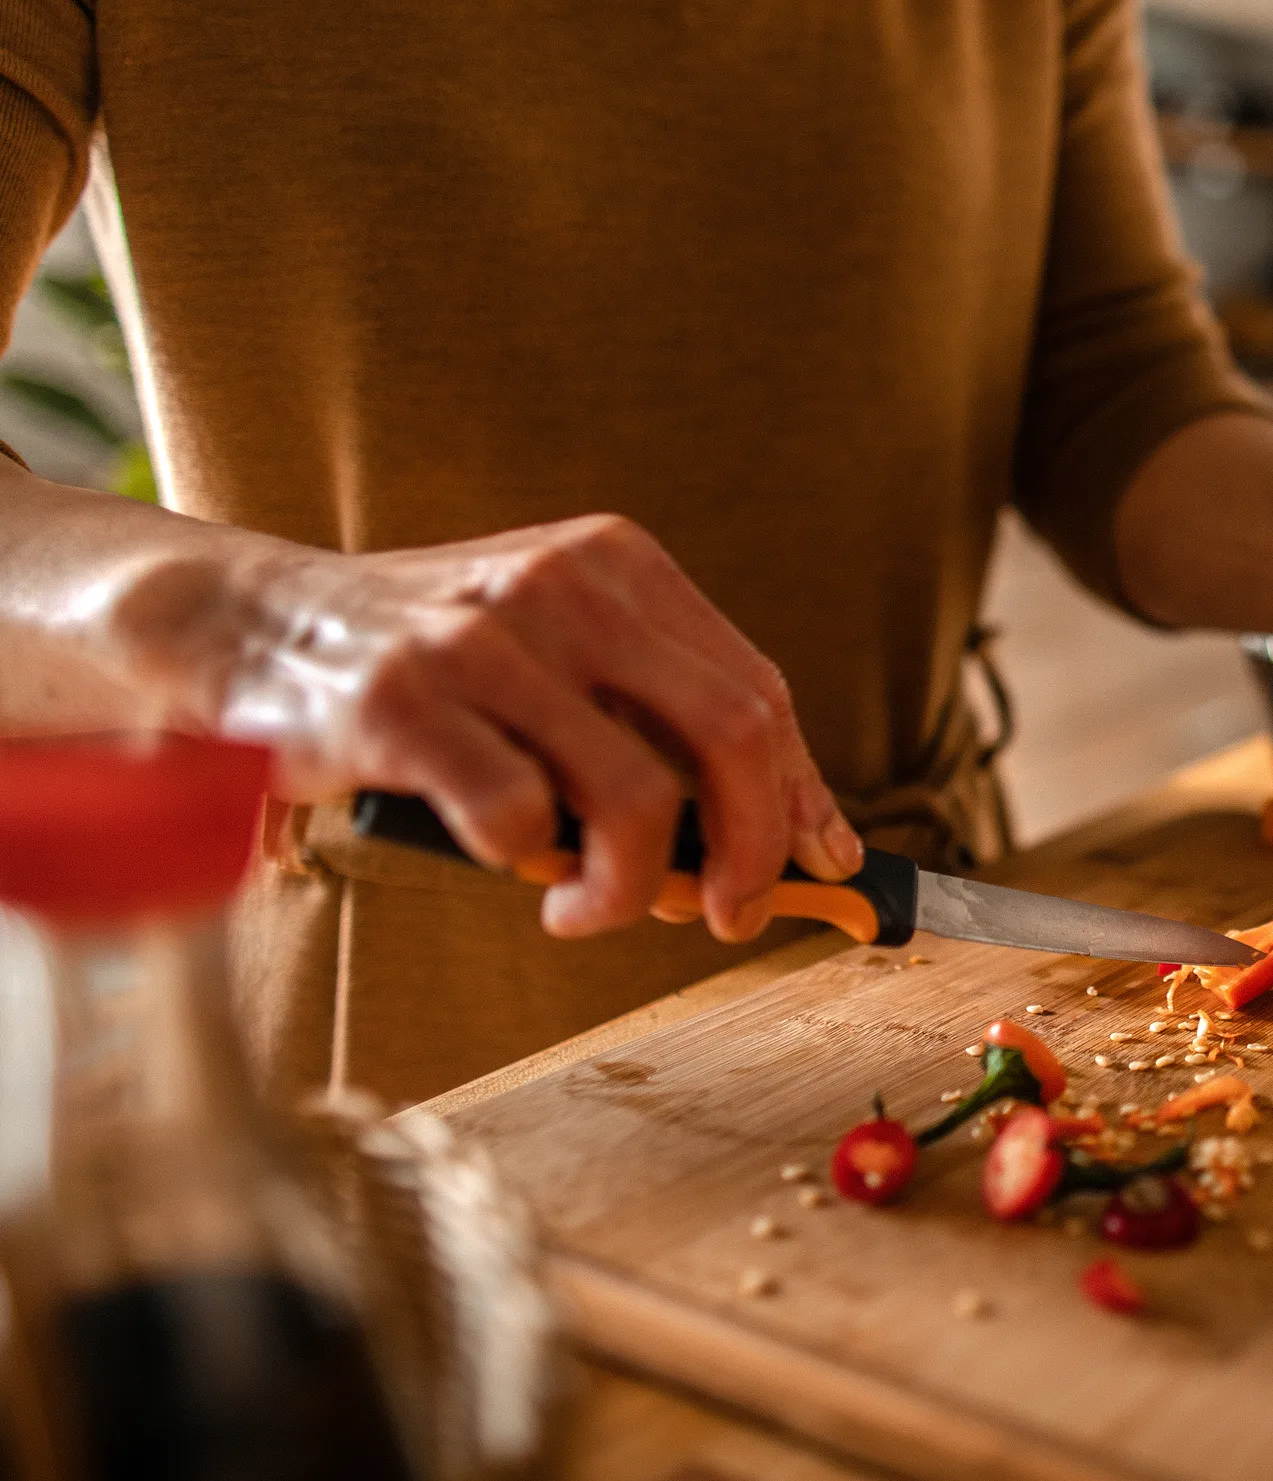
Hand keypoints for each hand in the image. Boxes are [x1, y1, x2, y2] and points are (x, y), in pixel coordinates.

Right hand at [101, 513, 861, 939]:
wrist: (242, 619)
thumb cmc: (424, 661)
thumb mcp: (554, 656)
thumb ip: (657, 724)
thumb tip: (792, 834)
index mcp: (617, 565)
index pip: (756, 690)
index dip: (801, 792)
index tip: (823, 865)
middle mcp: (562, 584)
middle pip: (732, 732)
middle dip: (755, 848)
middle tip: (726, 915)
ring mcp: (481, 638)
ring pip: (636, 794)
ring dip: (630, 885)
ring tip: (585, 909)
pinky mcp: (400, 700)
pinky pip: (517, 817)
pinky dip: (530, 865)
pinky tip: (506, 863)